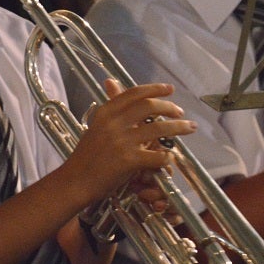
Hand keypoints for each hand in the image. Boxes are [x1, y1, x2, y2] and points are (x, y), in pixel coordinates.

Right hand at [68, 79, 195, 200]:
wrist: (75, 182)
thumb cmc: (86, 156)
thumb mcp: (96, 126)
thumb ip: (110, 107)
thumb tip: (111, 81)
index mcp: (106, 112)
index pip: (134, 93)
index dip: (155, 89)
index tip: (170, 90)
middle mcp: (114, 123)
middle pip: (149, 106)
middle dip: (170, 107)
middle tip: (180, 112)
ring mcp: (121, 142)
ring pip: (159, 128)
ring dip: (178, 127)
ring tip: (189, 127)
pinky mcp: (128, 161)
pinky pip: (157, 155)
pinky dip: (167, 156)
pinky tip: (170, 158)